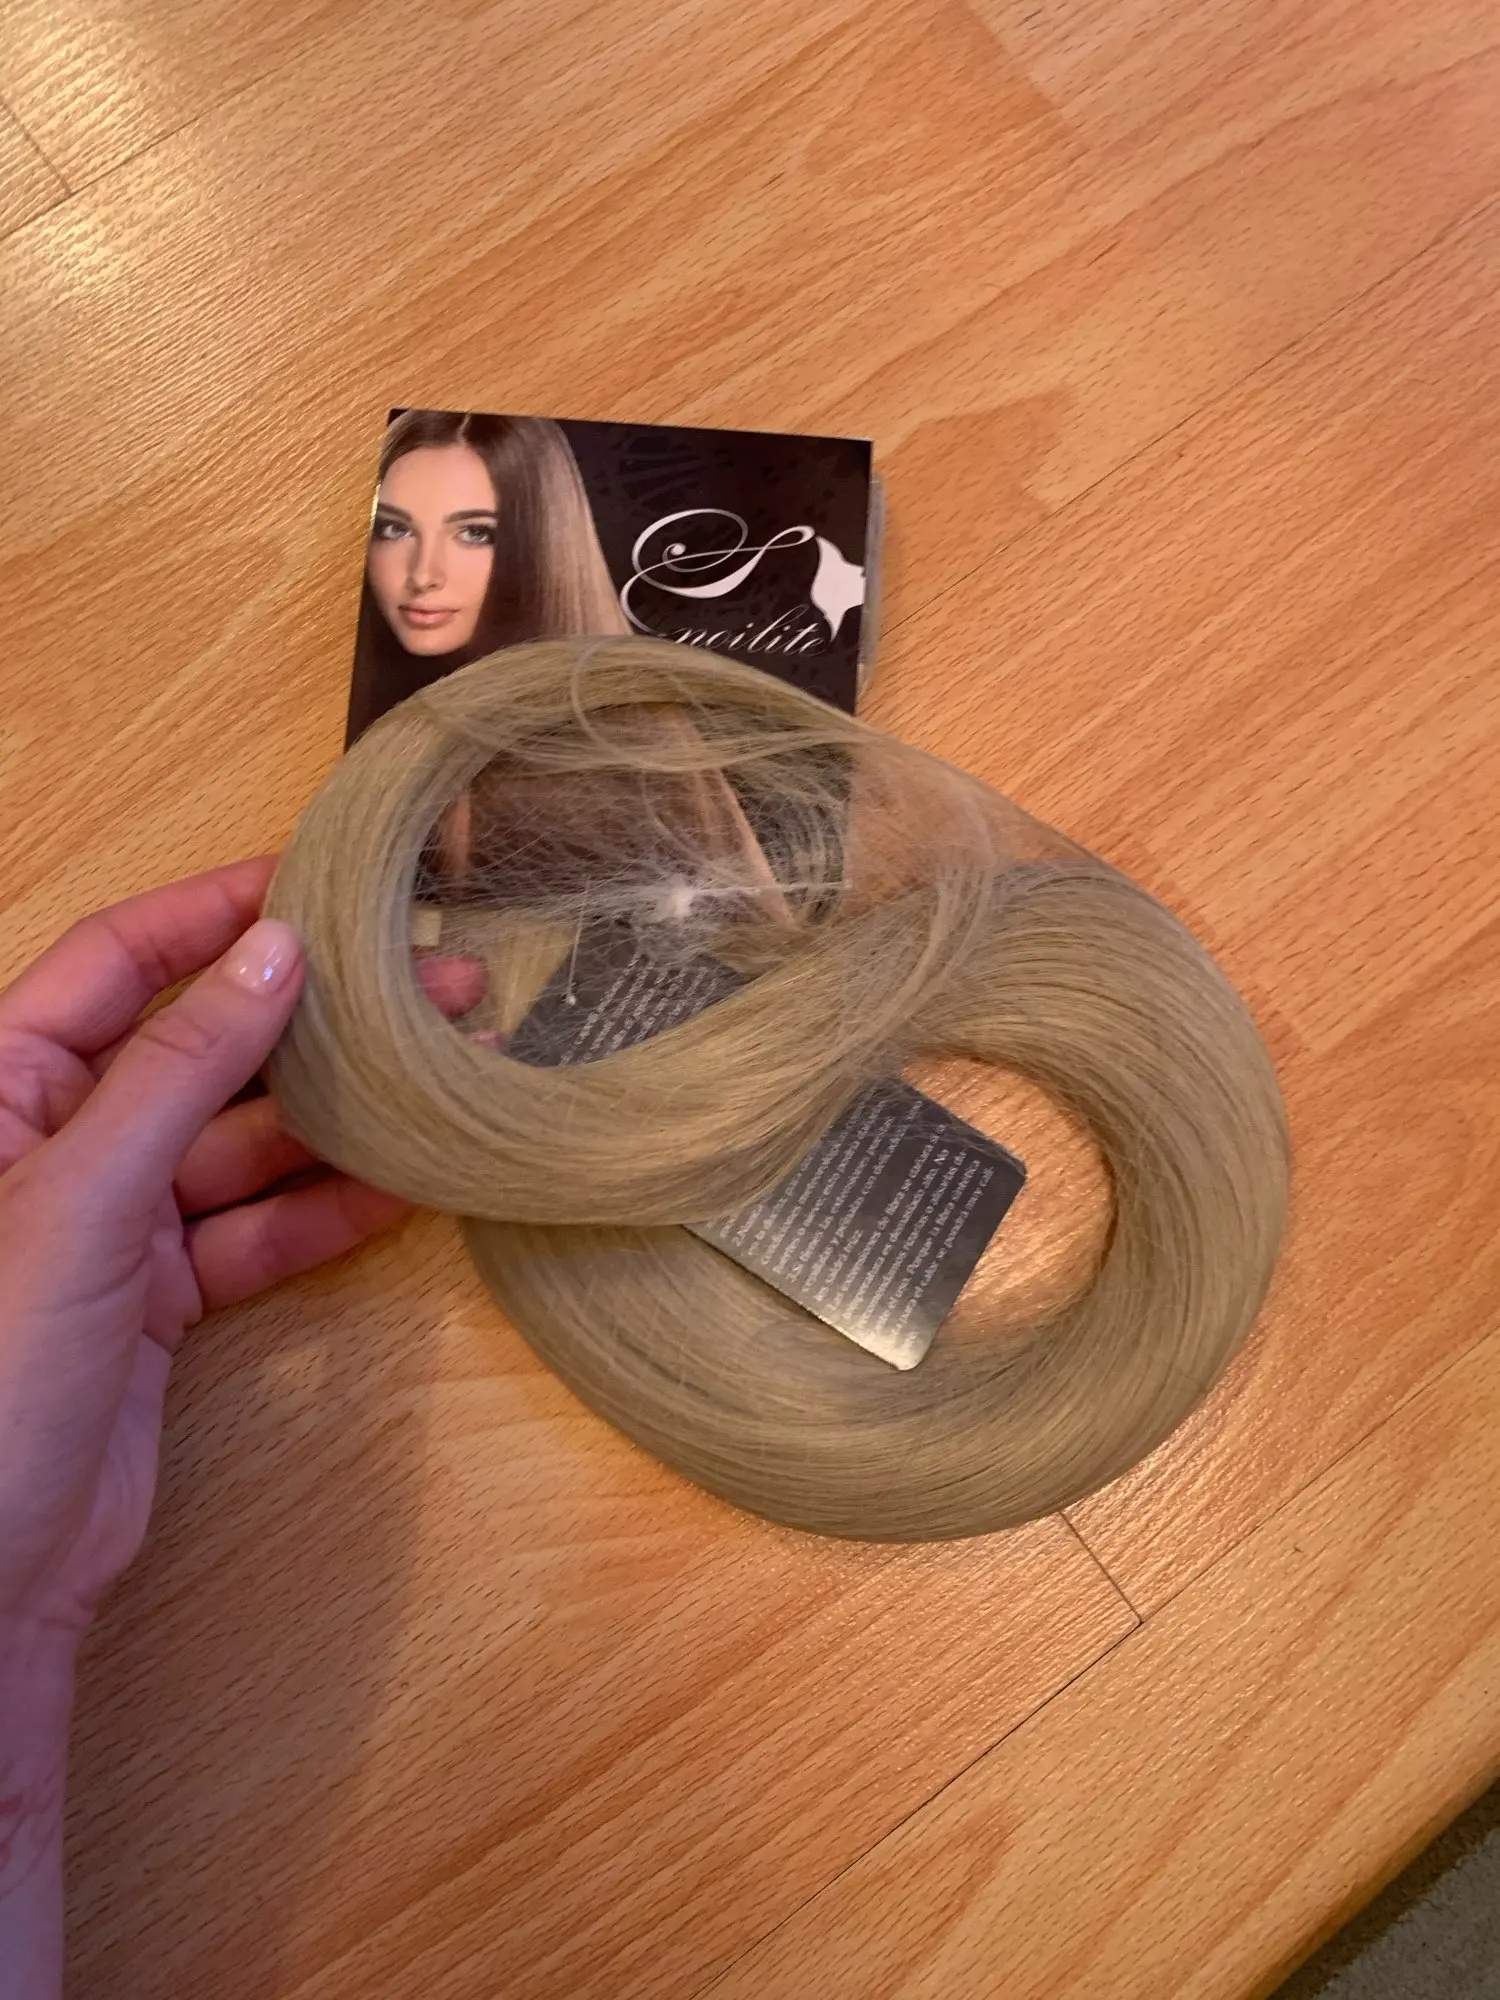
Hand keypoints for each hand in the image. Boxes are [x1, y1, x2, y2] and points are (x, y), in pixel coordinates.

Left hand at [0, 857, 412, 1637]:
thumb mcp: (78, 1199)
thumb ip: (179, 1075)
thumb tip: (273, 955)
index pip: (117, 964)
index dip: (214, 915)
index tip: (319, 884)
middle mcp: (57, 1142)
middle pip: (200, 1050)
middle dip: (313, 1019)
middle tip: (430, 986)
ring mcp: (113, 1223)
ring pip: (244, 1144)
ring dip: (342, 1116)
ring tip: (447, 1075)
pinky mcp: (161, 1299)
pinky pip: (258, 1230)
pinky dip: (329, 1210)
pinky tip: (408, 1180)